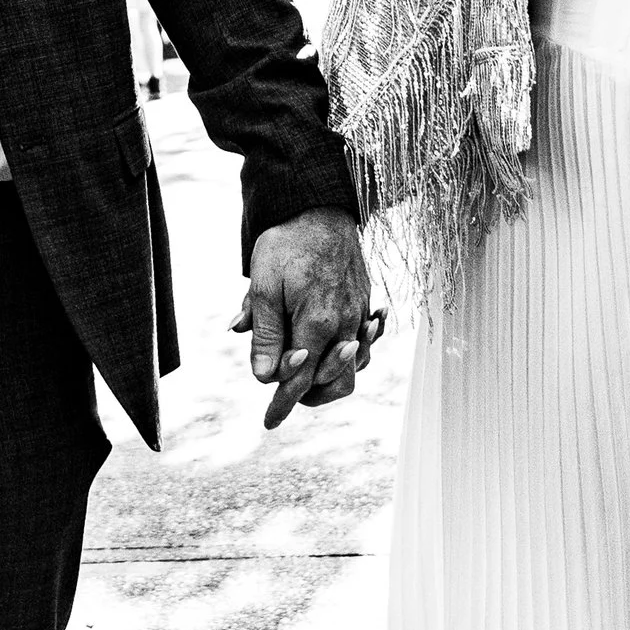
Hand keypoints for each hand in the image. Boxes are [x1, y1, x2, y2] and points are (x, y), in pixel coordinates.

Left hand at [234, 209, 376, 428]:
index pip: (301, 379)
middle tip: (283, 395)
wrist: (322, 207)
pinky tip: (333, 351)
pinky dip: (350, 357)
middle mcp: (346, 324)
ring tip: (305, 374)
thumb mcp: (264, 285)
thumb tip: (265, 377)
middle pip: (337, 383)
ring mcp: (360, 314)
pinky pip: (365, 344)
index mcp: (317, 322)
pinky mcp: (366, 304)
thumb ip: (265, 334)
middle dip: (309, 396)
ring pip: (355, 367)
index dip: (282, 404)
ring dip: (331, 378)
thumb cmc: (287, 244)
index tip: (268, 423)